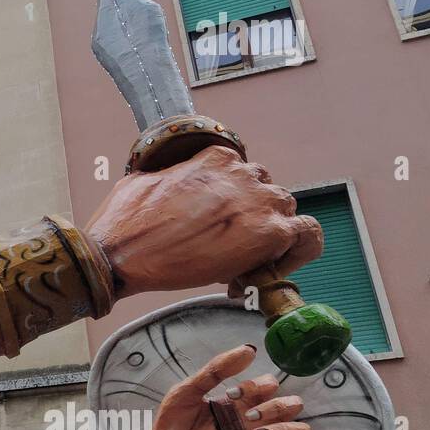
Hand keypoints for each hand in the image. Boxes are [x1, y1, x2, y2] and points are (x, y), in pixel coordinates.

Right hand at [84, 146, 322, 297]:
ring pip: (287, 212)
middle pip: (267, 192)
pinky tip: (270, 271)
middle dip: (252, 219)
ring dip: (271, 237)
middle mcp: (242, 173)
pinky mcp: (270, 233)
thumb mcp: (145, 181)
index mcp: (214, 158)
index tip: (220, 225)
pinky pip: (308, 235)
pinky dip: (298, 252)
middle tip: (228, 249)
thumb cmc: (124, 223)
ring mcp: (259, 202)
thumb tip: (172, 188)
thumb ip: (173, 177)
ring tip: (244, 265)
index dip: (235, 201)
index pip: (242, 172)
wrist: (121, 254)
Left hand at [147, 344, 313, 429]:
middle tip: (247, 418)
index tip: (232, 395)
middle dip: (276, 406)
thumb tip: (248, 349)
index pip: (269, 385)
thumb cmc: (172, 429)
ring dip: (285, 429)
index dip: (258, 385)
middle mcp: (255, 423)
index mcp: (240, 403)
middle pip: (292, 405)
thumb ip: (215, 370)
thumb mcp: (186, 392)